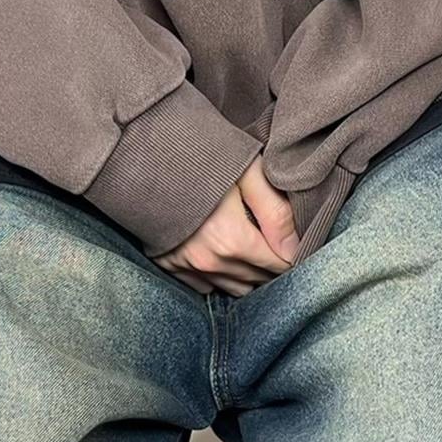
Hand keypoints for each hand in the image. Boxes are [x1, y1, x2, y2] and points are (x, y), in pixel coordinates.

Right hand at [153, 158, 298, 295]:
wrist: (143, 152)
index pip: (280, 264)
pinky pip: (205, 287)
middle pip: (259, 279)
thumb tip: (296, 247)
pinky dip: (221, 277)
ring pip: (234, 288)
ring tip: (255, 249)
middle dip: (274, 264)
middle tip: (278, 240)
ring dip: (249, 274)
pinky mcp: (169, 265)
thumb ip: (276, 212)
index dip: (295, 253)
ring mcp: (186, 266)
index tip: (298, 238)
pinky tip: (225, 255)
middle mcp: (209, 261)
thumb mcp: (247, 171)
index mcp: (231, 239)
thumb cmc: (199, 153)